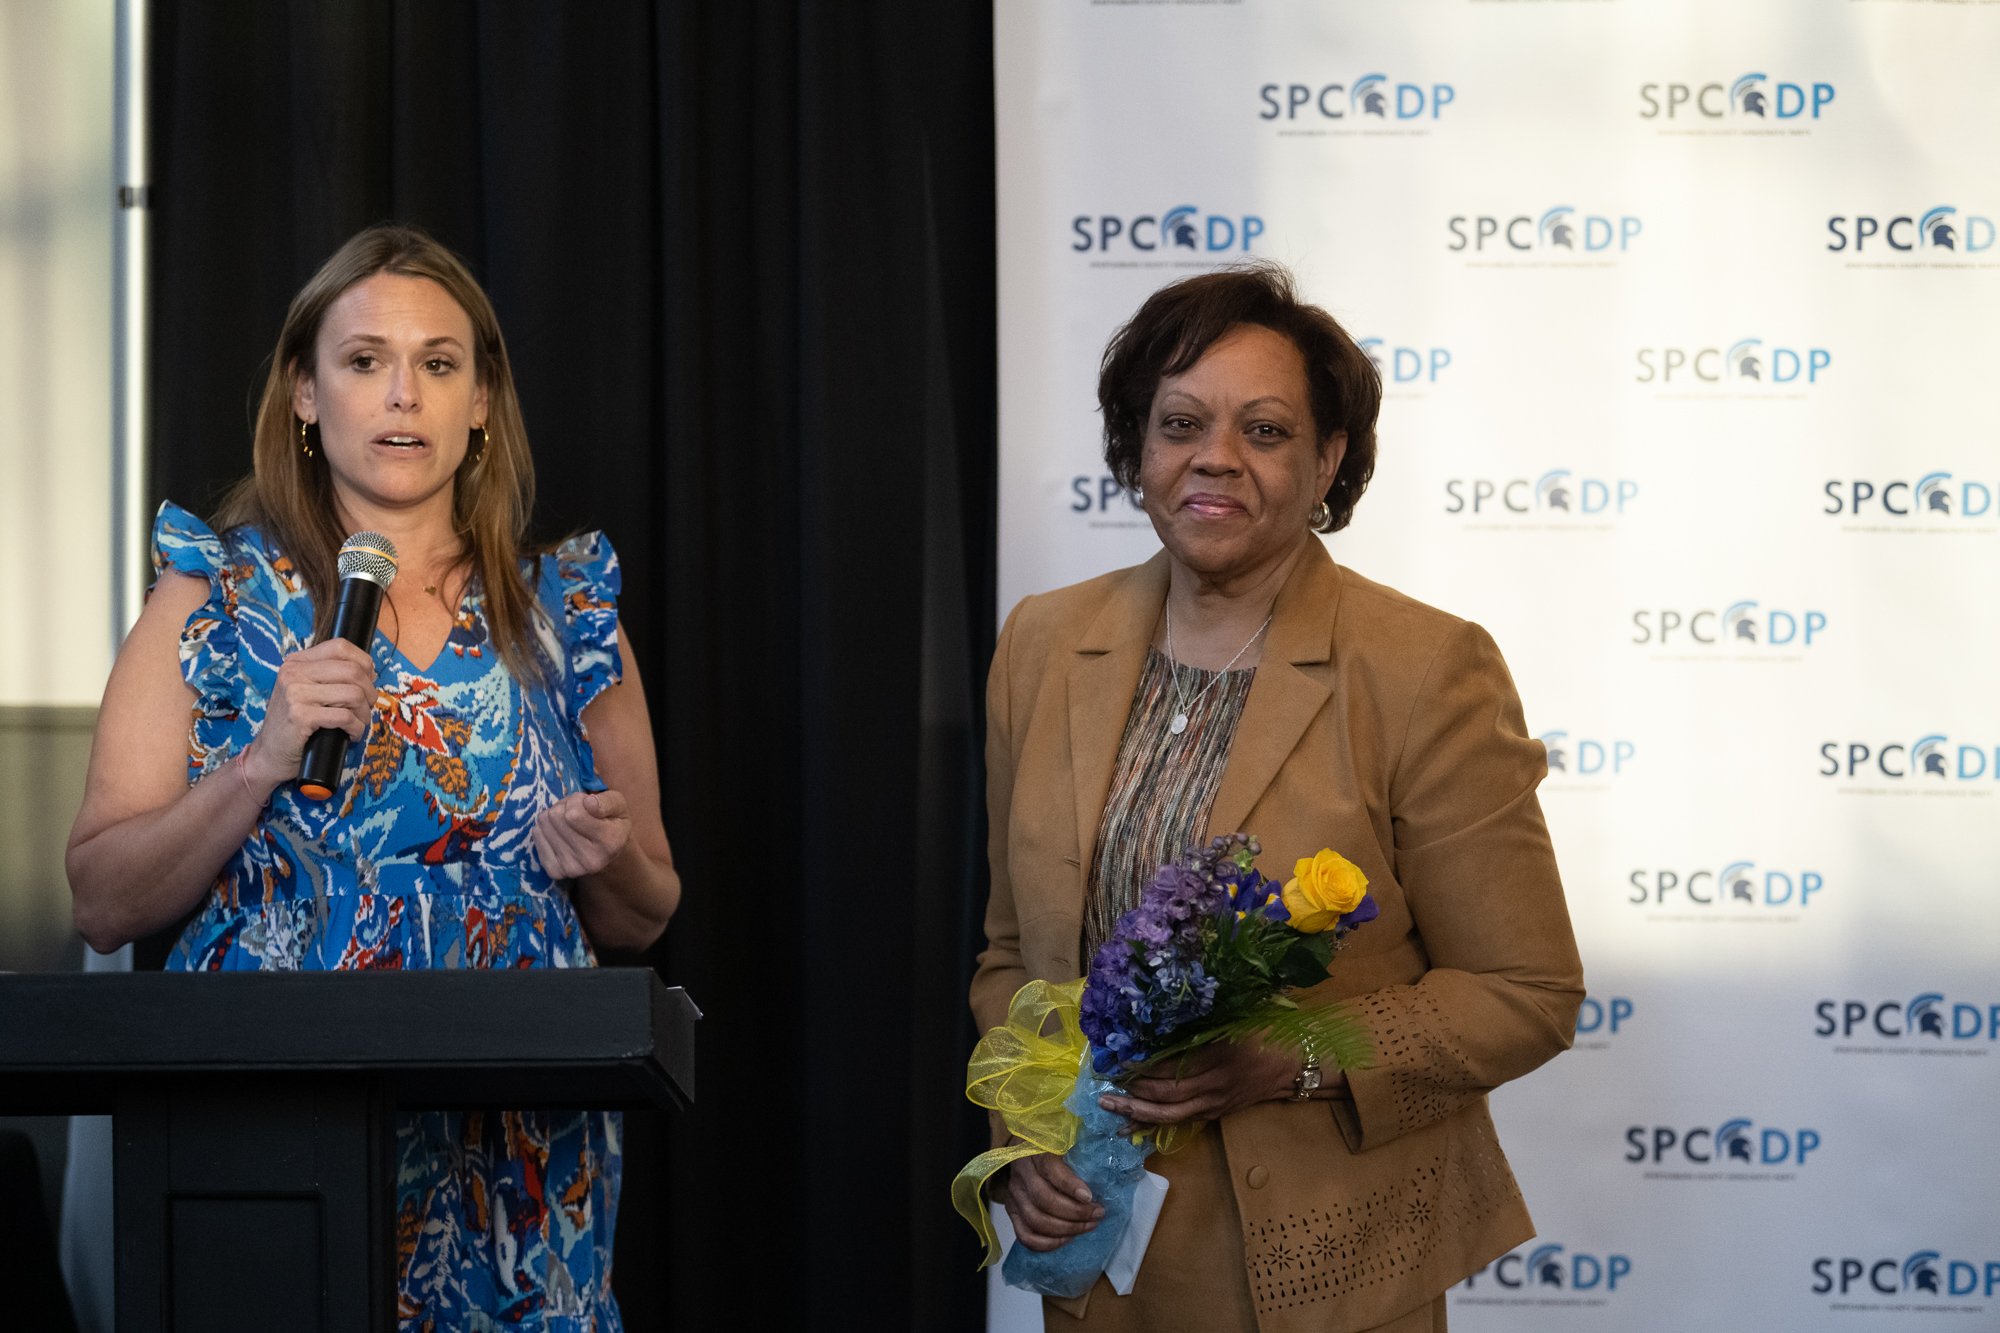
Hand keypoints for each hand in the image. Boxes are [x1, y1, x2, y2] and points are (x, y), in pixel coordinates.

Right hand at [248, 638, 378, 788]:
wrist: (270, 753)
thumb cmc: (295, 723)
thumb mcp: (307, 691)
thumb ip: (331, 677)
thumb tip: (370, 672)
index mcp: (296, 662)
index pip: (340, 647)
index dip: (364, 662)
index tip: (369, 680)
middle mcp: (293, 673)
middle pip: (352, 670)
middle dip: (369, 692)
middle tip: (366, 707)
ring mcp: (295, 694)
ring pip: (353, 694)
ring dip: (364, 713)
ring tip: (358, 723)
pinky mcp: (301, 716)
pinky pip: (345, 717)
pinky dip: (356, 728)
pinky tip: (351, 734)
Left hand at [533, 789, 632, 879]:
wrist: (607, 854)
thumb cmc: (612, 822)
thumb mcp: (619, 805)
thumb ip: (606, 802)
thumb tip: (588, 803)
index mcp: (610, 843)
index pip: (574, 814)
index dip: (577, 800)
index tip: (586, 803)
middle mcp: (591, 860)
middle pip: (556, 817)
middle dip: (564, 807)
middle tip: (577, 812)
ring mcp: (571, 869)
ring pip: (543, 824)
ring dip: (554, 816)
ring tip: (569, 821)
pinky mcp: (555, 871)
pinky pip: (536, 836)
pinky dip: (545, 829)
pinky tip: (559, 832)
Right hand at [995, 1150, 1102, 1252]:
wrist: (1025, 1151)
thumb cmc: (1052, 1146)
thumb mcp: (1065, 1139)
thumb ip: (1082, 1149)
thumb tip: (1106, 1167)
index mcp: (1034, 1151)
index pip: (1049, 1169)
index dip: (1070, 1185)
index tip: (1090, 1197)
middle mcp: (1020, 1174)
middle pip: (1044, 1200)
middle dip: (1075, 1212)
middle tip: (1098, 1213)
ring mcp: (1013, 1195)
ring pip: (1036, 1221)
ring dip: (1067, 1229)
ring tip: (1089, 1225)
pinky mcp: (1012, 1212)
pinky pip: (1025, 1236)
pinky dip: (1048, 1243)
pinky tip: (1068, 1238)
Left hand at [1098, 1040, 1315, 1126]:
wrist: (1290, 1067)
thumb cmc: (1262, 1035)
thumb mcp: (1233, 1021)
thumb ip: (1199, 1025)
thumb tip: (1158, 1021)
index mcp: (1218, 1057)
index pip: (1173, 1067)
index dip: (1143, 1067)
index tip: (1117, 1062)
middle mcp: (1214, 1085)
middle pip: (1167, 1096)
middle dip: (1133, 1094)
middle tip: (1104, 1092)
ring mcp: (1214, 1104)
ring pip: (1171, 1114)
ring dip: (1138, 1113)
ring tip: (1110, 1109)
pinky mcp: (1214, 1114)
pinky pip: (1180, 1120)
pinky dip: (1154, 1122)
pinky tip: (1132, 1123)